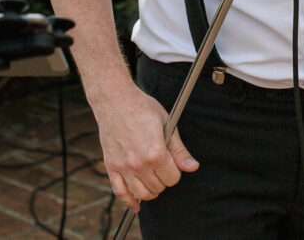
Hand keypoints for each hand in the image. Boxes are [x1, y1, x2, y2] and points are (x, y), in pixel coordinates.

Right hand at [94, 87, 197, 211]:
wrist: (115, 100)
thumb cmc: (142, 108)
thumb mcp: (167, 124)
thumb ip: (179, 149)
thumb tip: (192, 167)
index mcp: (155, 153)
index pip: (173, 178)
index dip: (176, 171)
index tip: (173, 163)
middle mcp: (139, 164)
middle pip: (158, 187)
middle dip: (164, 180)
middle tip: (162, 167)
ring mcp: (123, 167)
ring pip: (142, 194)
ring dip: (150, 191)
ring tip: (152, 180)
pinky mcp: (111, 167)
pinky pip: (120, 192)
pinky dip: (129, 202)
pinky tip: (136, 205)